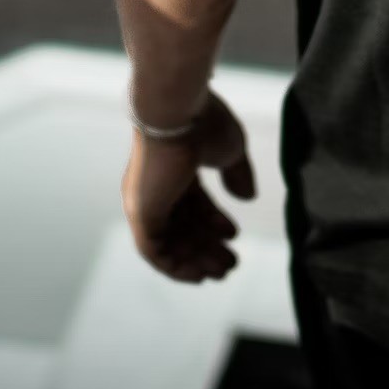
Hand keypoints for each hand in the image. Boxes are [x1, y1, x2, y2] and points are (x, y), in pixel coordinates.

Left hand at [123, 90, 256, 282]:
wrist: (177, 112)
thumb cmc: (203, 124)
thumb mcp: (230, 150)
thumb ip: (238, 174)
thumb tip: (247, 197)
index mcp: (174, 166)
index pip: (192, 202)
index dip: (213, 221)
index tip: (234, 235)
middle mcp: (156, 186)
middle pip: (182, 225)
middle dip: (208, 246)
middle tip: (232, 264)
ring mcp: (145, 200)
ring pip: (170, 241)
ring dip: (196, 260)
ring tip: (223, 272)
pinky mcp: (141, 214)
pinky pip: (154, 251)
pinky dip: (174, 266)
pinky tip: (197, 276)